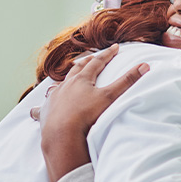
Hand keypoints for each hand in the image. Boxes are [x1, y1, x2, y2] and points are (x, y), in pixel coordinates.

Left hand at [31, 44, 149, 181]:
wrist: (62, 134)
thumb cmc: (87, 115)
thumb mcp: (110, 97)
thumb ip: (127, 81)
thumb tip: (145, 65)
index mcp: (82, 79)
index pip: (97, 62)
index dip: (107, 55)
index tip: (114, 48)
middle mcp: (66, 85)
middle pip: (76, 70)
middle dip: (85, 63)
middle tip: (90, 59)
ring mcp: (54, 98)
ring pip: (57, 86)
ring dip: (63, 82)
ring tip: (65, 81)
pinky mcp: (45, 113)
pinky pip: (40, 109)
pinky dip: (40, 108)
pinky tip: (35, 109)